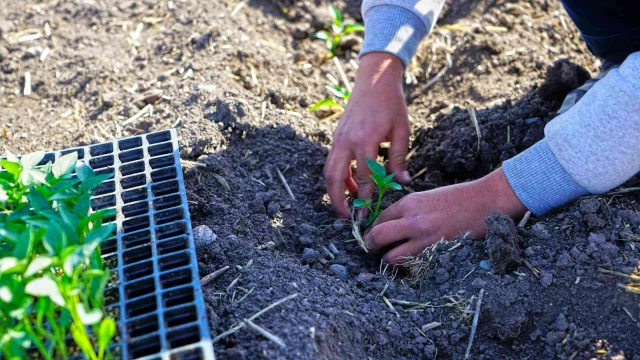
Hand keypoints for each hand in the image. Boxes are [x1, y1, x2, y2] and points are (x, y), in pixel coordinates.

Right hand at [324, 52, 410, 217]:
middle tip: (347, 217)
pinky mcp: (336, 137)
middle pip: (335, 178)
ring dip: (335, 190)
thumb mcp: (402, 130)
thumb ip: (399, 158)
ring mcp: (338, 138)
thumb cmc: (391, 103)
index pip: (363, 177)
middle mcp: (347, 141)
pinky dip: (337, 176)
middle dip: (338, 200)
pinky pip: (332, 162)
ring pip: (329, 171)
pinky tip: (350, 184)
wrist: (374, 79)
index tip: (367, 214)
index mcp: (365, 140)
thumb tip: (403, 182)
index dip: (364, 198)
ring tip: (346, 205)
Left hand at [364, 168, 526, 263]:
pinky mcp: (437, 252)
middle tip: (372, 251)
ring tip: (391, 261)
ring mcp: (424, 238)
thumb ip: (409, 211)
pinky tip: (412, 265)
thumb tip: (392, 226)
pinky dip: (409, 267)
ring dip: (388, 261)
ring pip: (392, 257)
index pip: (379, 219)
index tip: (373, 237)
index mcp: (409, 202)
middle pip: (377, 237)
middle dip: (371, 246)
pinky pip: (413, 265)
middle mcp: (412, 220)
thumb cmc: (460, 197)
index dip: (372, 230)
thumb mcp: (427, 197)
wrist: (488, 200)